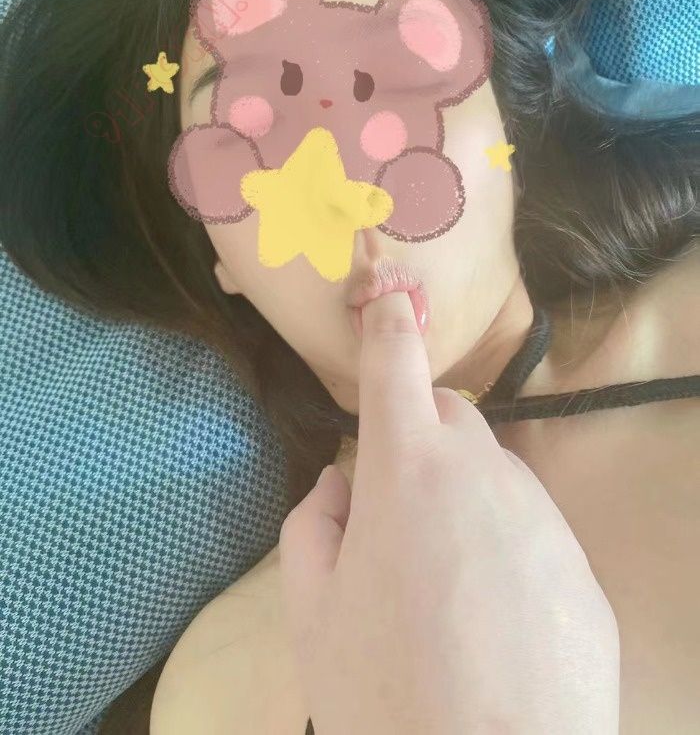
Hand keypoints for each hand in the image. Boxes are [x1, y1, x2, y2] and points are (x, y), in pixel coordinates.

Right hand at [279, 291, 619, 733]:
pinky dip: (507, 550)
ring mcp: (540, 515)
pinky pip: (532, 533)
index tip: (389, 295)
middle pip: (453, 419)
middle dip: (423, 438)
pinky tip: (493, 620)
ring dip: (466, 502)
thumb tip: (338, 484)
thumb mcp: (312, 610)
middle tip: (401, 511)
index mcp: (406, 469)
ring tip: (447, 588)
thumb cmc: (381, 684)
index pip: (396, 370)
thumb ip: (313, 525)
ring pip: (494, 479)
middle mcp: (482, 472)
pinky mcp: (579, 565)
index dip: (389, 327)